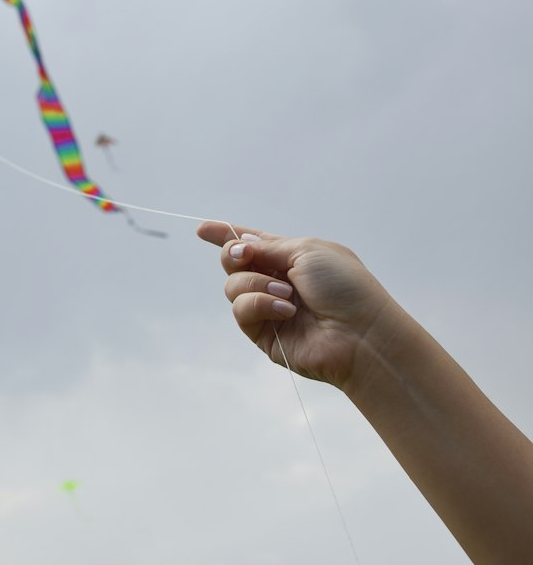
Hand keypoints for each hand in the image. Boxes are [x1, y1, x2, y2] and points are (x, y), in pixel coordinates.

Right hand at [197, 222, 398, 389]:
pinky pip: (241, 310)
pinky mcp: (264, 333)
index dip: (226, 235)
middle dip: (233, 254)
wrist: (361, 334)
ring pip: (233, 286)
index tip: (203, 229)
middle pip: (234, 262)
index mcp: (291, 257)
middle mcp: (277, 280)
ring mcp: (269, 307)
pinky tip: (285, 310)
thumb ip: (268, 247)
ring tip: (287, 294)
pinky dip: (259, 305)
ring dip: (257, 283)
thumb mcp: (307, 251)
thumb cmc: (345, 288)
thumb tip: (241, 243)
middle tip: (246, 255)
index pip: (252, 243)